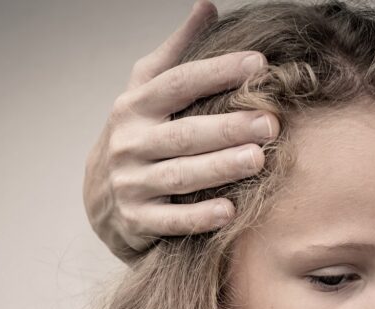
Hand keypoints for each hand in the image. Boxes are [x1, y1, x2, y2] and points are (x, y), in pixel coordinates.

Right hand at [84, 0, 279, 261]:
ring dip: (219, 168)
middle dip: (228, 128)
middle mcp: (130, 143)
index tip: (259, 63)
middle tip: (271, 123)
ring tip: (257, 159)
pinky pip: (171, 220)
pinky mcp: (137, 219)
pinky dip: (199, 217)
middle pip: (184, 134)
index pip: (179, 84)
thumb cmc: (141, 134)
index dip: (217, 72)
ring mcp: (132, 183)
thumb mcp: (148, 90)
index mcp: (136, 106)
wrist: (103, 196)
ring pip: (180, 176)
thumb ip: (178, 52)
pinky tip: (229, 211)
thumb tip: (207, 6)